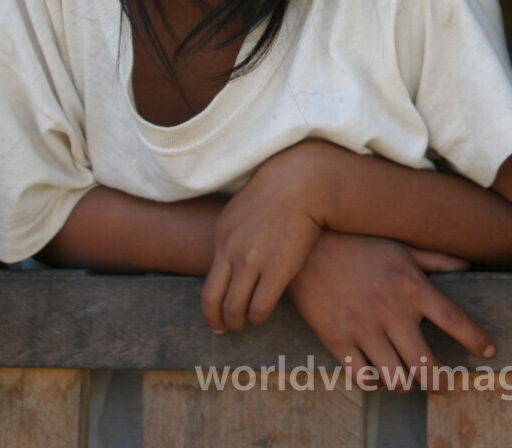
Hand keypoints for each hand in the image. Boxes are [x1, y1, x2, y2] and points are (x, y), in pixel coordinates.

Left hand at [201, 144, 331, 332]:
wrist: (304, 182)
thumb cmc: (281, 192)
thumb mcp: (244, 209)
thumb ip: (235, 233)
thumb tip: (233, 255)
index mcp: (222, 235)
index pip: (208, 282)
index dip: (210, 305)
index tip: (215, 317)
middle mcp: (231, 250)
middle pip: (213, 300)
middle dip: (217, 321)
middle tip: (225, 329)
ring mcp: (252, 261)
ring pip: (235, 308)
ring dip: (239, 322)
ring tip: (246, 324)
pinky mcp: (277, 268)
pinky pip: (260, 307)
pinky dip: (259, 317)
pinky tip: (263, 315)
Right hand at [287, 230, 495, 390]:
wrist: (306, 243)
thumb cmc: (357, 240)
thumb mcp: (400, 245)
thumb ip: (436, 259)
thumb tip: (468, 265)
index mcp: (411, 286)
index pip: (455, 321)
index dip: (476, 340)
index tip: (489, 352)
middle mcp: (391, 311)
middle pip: (427, 364)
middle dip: (441, 381)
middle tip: (446, 384)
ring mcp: (363, 329)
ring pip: (395, 378)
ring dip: (406, 384)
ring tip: (409, 380)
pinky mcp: (336, 340)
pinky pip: (362, 376)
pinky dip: (374, 381)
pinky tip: (378, 374)